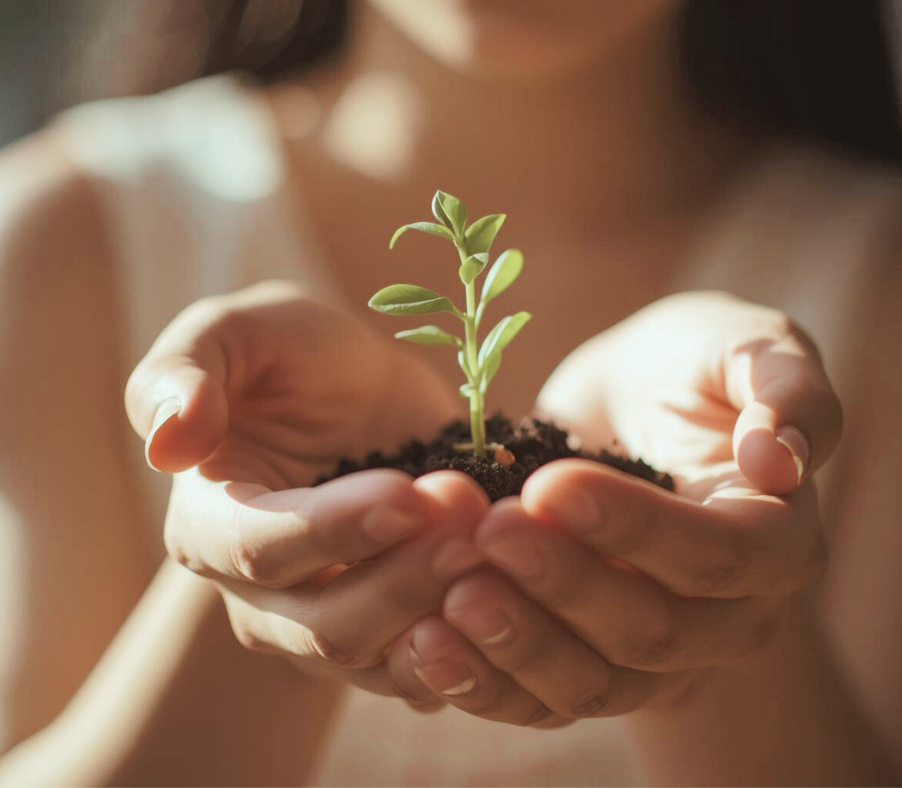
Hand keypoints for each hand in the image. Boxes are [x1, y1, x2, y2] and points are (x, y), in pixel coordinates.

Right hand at [125, 281, 488, 701]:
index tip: (411, 493)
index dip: (335, 530)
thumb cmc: (297, 362)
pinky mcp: (390, 640)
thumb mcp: (239, 334)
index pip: (259, 550)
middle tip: (474, 516)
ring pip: (382, 660)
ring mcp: (326, 626)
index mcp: (210, 522)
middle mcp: (259, 596)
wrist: (364, 402)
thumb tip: (168, 443)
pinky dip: (475, 645)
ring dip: (447, 612)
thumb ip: (185, 371)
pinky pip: (428, 672)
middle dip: (407, 576)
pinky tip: (517, 591)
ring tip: (502, 545)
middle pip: (327, 625)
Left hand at [390, 292, 841, 724]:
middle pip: (653, 631)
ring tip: (448, 600)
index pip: (718, 555)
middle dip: (565, 584)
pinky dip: (487, 681)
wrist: (631, 408)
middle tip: (488, 531)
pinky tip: (429, 643)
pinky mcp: (591, 662)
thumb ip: (783, 384)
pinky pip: (542, 698)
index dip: (637, 529)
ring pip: (596, 682)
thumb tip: (779, 457)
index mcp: (776, 541)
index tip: (550, 485)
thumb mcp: (742, 344)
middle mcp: (728, 617)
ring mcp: (659, 656)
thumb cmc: (687, 368)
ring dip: (520, 646)